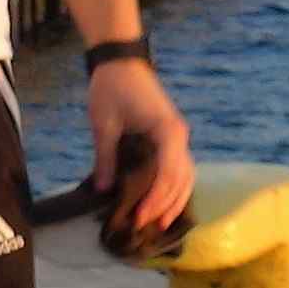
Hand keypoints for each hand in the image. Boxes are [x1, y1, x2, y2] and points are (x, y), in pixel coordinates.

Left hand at [85, 58, 195, 250]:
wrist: (121, 61)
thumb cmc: (112, 88)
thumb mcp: (104, 124)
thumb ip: (105, 157)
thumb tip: (103, 190)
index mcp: (168, 132)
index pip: (168, 174)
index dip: (156, 199)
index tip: (139, 216)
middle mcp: (180, 136)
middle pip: (182, 179)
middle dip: (165, 205)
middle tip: (145, 226)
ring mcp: (178, 136)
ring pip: (185, 175)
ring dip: (174, 199)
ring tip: (159, 223)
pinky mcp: (171, 137)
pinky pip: (178, 167)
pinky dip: (173, 187)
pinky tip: (163, 202)